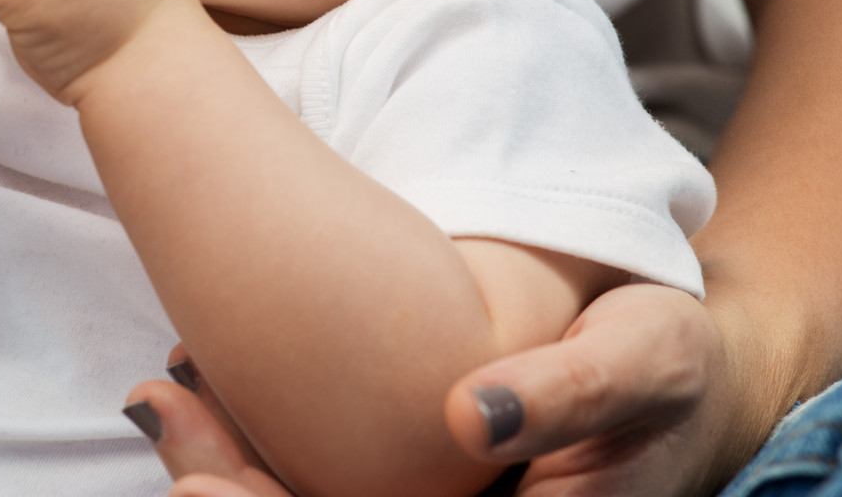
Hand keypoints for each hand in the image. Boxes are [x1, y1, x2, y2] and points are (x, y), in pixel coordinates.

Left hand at [142, 284, 756, 496]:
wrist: (679, 378)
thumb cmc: (665, 365)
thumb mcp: (643, 359)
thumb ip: (570, 393)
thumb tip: (472, 418)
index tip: (196, 484)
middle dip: (229, 486)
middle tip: (162, 413)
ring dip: (225, 467)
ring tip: (164, 399)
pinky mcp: (411, 480)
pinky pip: (321, 476)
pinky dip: (252, 441)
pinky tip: (198, 386)